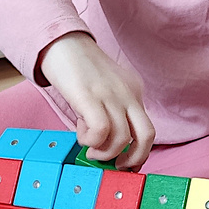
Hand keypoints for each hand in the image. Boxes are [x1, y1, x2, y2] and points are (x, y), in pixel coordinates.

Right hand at [36, 32, 155, 169]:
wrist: (61, 42)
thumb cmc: (79, 70)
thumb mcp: (104, 91)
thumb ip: (109, 113)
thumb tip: (105, 145)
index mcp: (134, 92)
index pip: (147, 130)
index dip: (139, 153)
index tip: (126, 164)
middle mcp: (128, 94)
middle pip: (147, 136)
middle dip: (134, 159)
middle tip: (116, 165)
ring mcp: (110, 94)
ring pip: (122, 138)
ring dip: (104, 152)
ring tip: (90, 148)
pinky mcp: (89, 95)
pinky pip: (101, 130)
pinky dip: (91, 141)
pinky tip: (82, 134)